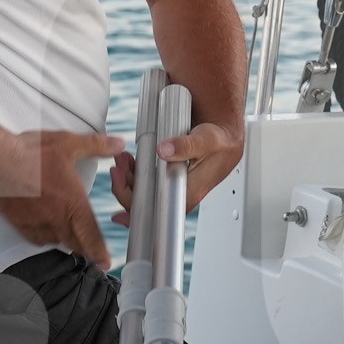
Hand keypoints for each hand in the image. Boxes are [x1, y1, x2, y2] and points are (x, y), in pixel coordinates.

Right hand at [0, 129, 123, 268]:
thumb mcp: (68, 145)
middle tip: (91, 253)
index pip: (92, 236)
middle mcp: (56, 220)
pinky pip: (35, 238)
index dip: (100, 252)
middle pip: (75, 244)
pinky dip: (43, 237)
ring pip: (55, 241)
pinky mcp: (19, 223)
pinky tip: (43, 232)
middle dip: (85, 249)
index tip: (105, 262)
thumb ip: (95, 146)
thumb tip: (118, 144)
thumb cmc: (30, 155)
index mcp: (73, 205)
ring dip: (64, 241)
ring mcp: (37, 224)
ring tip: (68, 239)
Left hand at [108, 122, 242, 224]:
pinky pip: (147, 177)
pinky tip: (129, 161)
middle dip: (127, 189)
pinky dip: (135, 170)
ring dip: (129, 177)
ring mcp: (174, 180)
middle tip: (118, 170)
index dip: (142, 211)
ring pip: (146, 188)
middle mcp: (182, 188)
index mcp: (193, 189)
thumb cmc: (222, 140)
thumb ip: (188, 145)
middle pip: (149, 200)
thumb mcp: (209, 139)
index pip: (164, 210)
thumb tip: (164, 151)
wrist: (225, 130)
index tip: (122, 213)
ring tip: (122, 161)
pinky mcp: (169, 171)